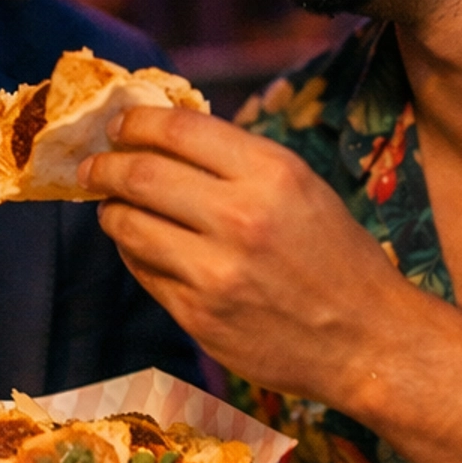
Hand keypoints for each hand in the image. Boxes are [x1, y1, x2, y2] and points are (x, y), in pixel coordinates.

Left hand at [80, 106, 418, 401]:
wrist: (368, 341)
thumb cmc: (337, 257)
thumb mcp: (302, 188)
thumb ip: (238, 162)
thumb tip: (165, 137)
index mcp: (272, 174)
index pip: (177, 130)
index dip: (135, 121)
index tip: (118, 124)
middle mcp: (240, 218)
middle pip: (140, 175)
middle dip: (106, 165)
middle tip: (93, 165)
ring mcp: (215, 273)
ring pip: (129, 226)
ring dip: (111, 211)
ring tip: (112, 206)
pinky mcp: (199, 317)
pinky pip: (144, 273)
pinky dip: (134, 253)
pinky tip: (141, 247)